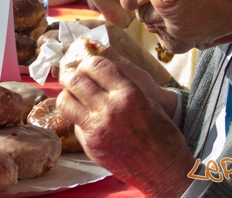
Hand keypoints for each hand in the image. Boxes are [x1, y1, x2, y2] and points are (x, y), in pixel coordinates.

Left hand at [57, 54, 192, 195]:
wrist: (165, 170)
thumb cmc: (162, 134)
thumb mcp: (147, 101)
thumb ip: (122, 86)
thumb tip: (99, 72)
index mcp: (128, 93)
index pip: (96, 65)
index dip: (89, 62)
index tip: (88, 65)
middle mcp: (110, 108)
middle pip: (76, 80)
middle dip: (73, 75)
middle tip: (75, 77)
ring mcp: (97, 128)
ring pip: (65, 101)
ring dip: (68, 95)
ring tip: (74, 96)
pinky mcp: (90, 145)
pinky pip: (74, 123)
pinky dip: (76, 117)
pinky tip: (85, 118)